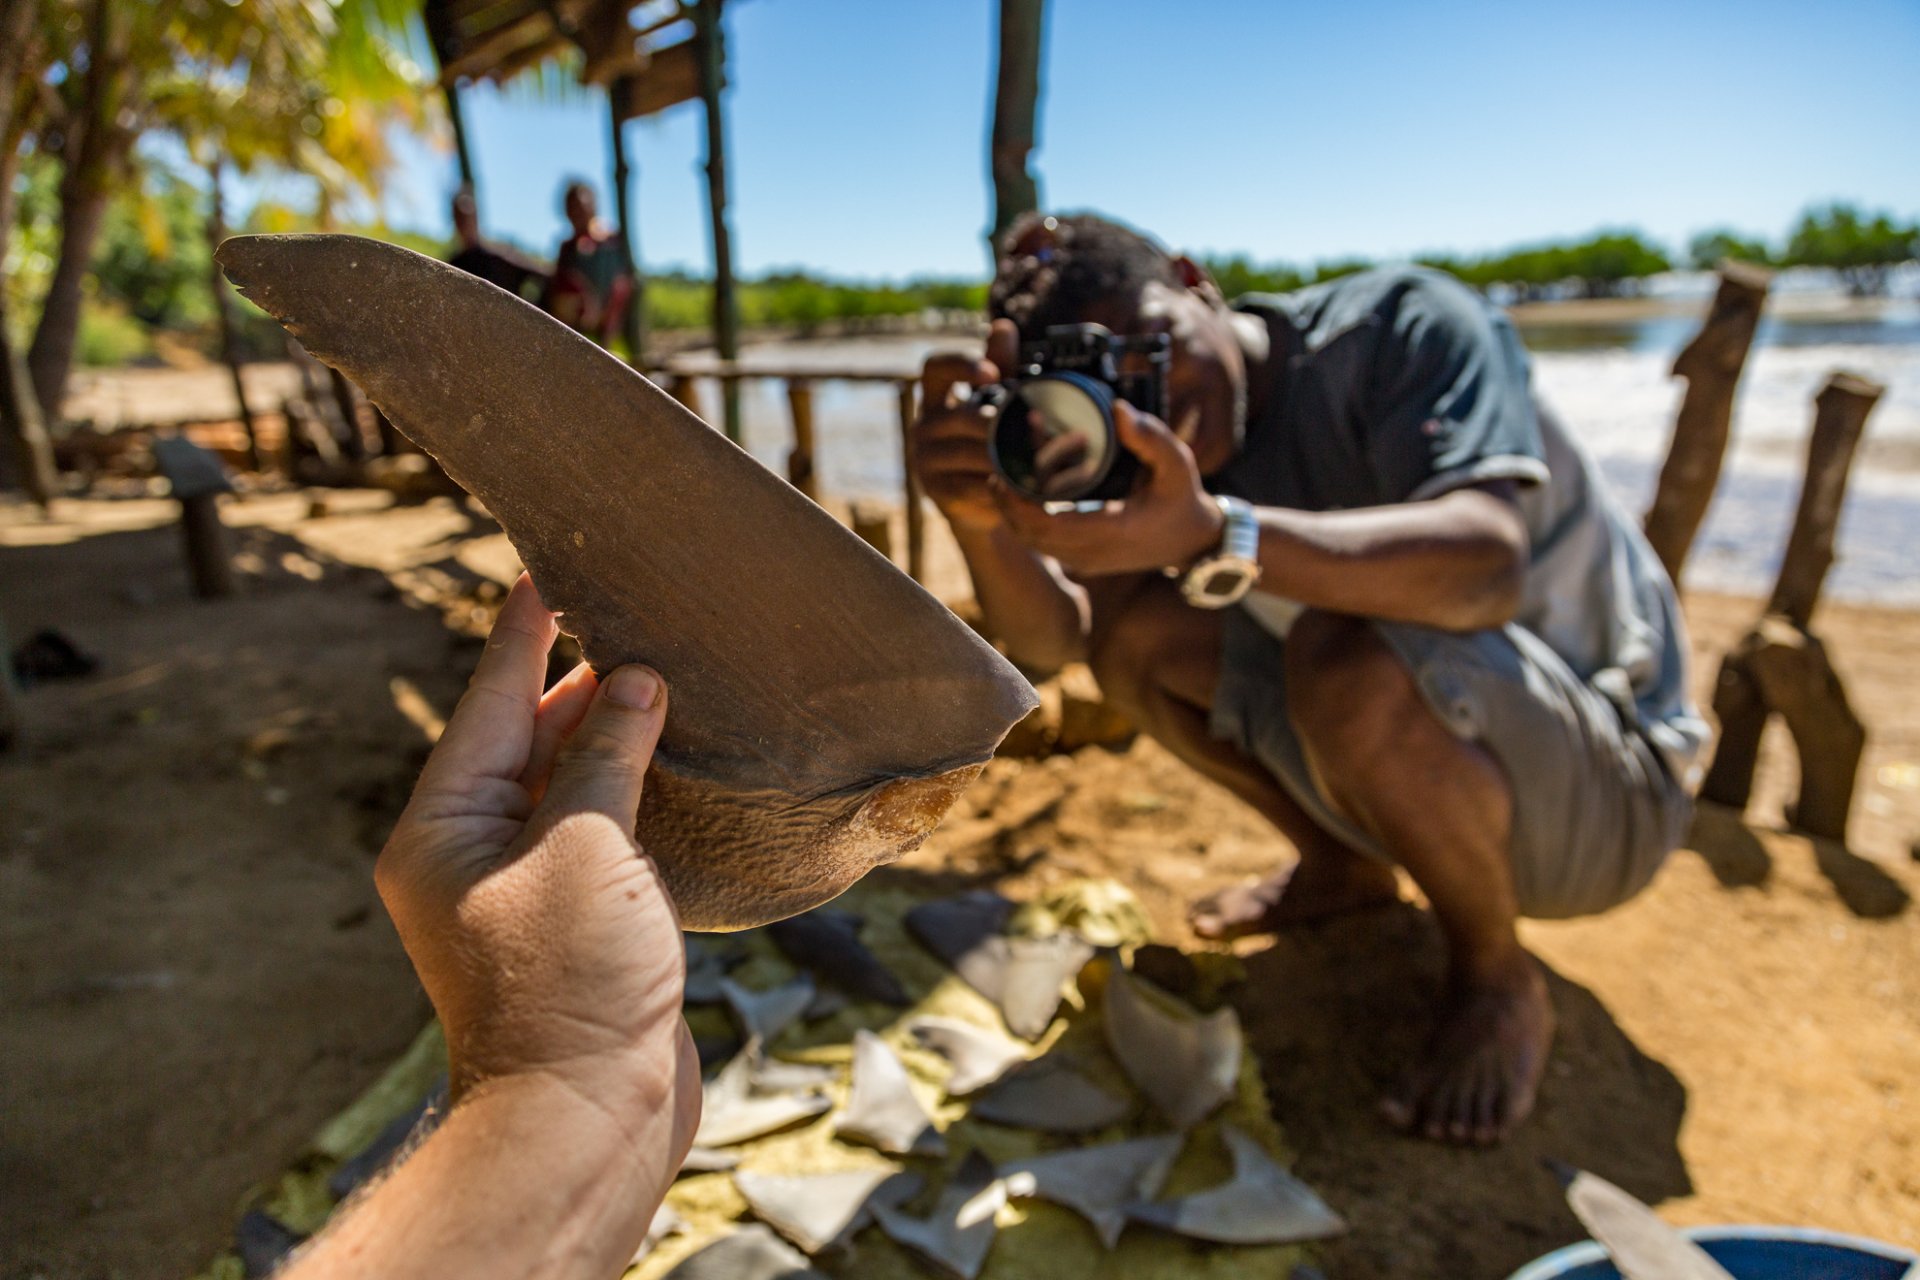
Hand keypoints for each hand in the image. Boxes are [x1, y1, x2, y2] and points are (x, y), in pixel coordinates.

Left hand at [375, 575, 699, 1160]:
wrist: (584, 1118)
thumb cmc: (569, 983)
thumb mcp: (583, 847)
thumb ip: (605, 757)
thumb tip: (634, 684)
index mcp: (441, 829)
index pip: (486, 704)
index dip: (521, 635)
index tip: (540, 570)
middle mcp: (470, 854)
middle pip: (523, 741)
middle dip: (576, 682)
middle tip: (622, 614)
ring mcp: (522, 892)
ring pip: (566, 788)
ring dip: (611, 737)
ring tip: (656, 673)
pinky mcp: (574, 924)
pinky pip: (597, 834)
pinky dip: (632, 794)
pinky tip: (671, 761)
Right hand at [911, 319, 1021, 532]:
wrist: (981, 505)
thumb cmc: (987, 445)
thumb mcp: (995, 404)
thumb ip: (1000, 368)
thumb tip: (1003, 326)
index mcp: (935, 397)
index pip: (935, 368)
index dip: (961, 364)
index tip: (991, 374)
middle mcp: (924, 425)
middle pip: (961, 416)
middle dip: (1000, 424)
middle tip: (1035, 429)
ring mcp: (925, 460)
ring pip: (970, 453)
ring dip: (1005, 457)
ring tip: (1039, 460)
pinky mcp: (935, 492)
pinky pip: (971, 486)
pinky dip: (999, 488)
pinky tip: (1019, 489)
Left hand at [992, 399, 1225, 575]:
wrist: (1193, 540)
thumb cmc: (1182, 497)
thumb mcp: (1177, 462)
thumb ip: (1150, 437)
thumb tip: (1118, 408)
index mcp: (1113, 531)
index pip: (1049, 526)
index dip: (1019, 504)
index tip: (1003, 475)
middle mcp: (1094, 553)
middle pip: (1032, 537)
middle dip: (1008, 506)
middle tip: (996, 471)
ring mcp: (1087, 561)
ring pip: (1034, 543)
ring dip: (1013, 514)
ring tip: (1003, 480)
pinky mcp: (1084, 561)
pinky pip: (1045, 544)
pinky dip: (1027, 522)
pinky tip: (1022, 495)